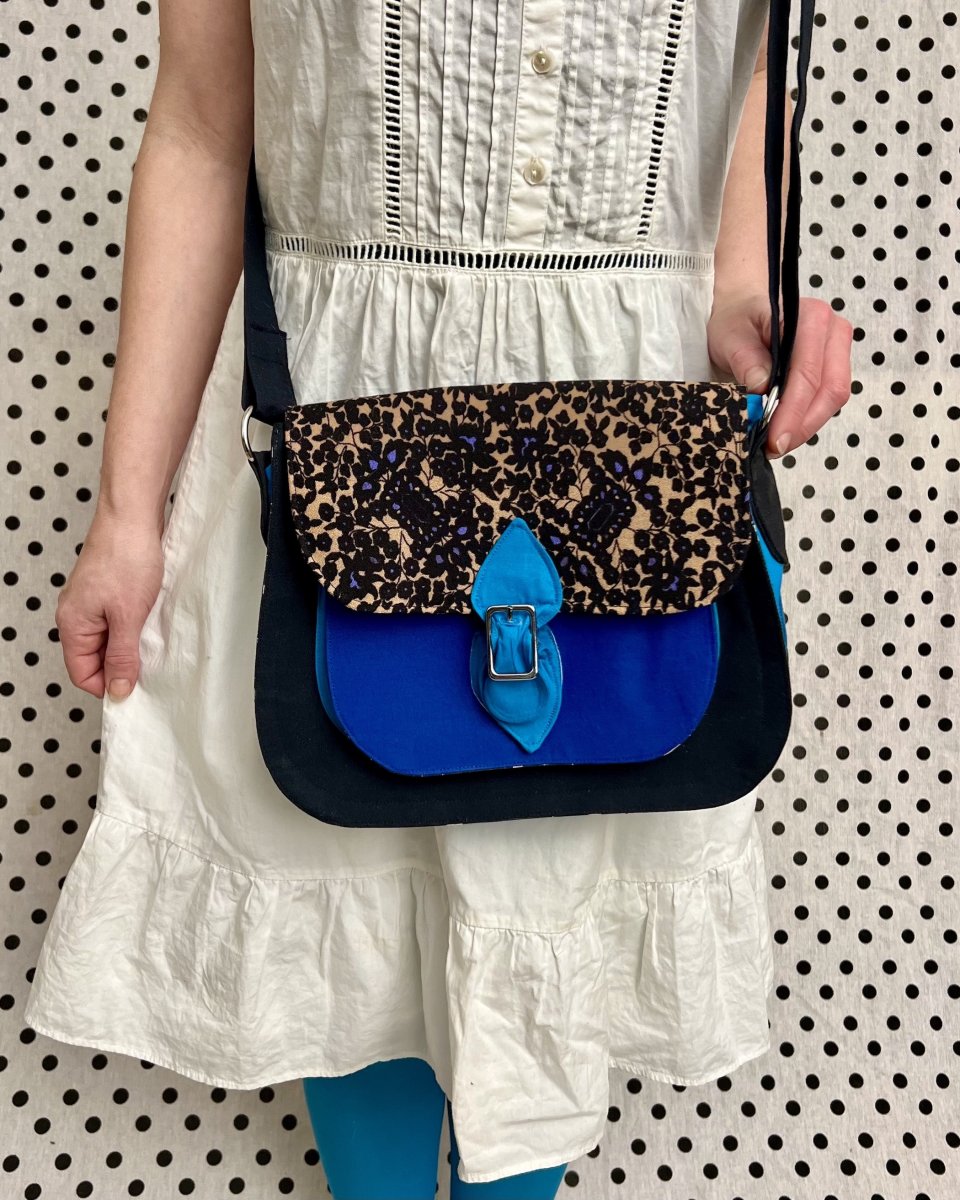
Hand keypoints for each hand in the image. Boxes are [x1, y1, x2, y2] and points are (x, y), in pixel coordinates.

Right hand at [55, 510, 164, 700]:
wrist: (133, 515)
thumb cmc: (126, 556)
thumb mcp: (128, 616)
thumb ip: (122, 656)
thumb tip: (117, 689)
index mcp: (72, 624)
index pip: (82, 674)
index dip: (107, 685)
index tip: (134, 688)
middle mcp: (76, 614)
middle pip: (95, 659)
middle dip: (121, 664)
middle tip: (149, 662)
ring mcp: (91, 602)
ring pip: (109, 639)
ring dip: (130, 644)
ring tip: (150, 637)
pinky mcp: (107, 591)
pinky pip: (118, 621)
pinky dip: (134, 626)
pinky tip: (150, 621)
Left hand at [707, 290, 853, 458]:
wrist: (745, 311)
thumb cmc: (738, 320)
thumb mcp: (730, 337)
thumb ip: (747, 361)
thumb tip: (763, 390)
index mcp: (809, 317)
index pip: (808, 373)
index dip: (793, 411)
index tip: (775, 438)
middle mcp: (831, 331)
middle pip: (830, 389)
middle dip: (802, 424)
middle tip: (775, 448)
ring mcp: (837, 349)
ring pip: (833, 398)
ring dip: (806, 425)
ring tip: (777, 442)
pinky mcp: (833, 366)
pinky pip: (826, 399)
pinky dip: (807, 418)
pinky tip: (785, 429)